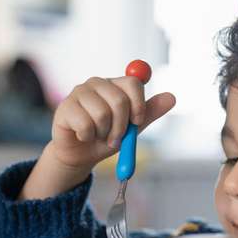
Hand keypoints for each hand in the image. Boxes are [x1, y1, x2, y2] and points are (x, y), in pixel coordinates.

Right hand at [49, 76, 175, 170]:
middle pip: (119, 100)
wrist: (81, 155)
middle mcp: (97, 83)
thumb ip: (150, 112)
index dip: (139, 105)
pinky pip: (85, 124)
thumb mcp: (132, 127)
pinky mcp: (65, 107)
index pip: (134, 82)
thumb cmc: (107, 138)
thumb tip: (172, 97)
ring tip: (99, 136)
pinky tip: (82, 135)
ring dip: (104, 133)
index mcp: (115, 84)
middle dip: (121, 126)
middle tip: (116, 138)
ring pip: (102, 114)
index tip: (137, 122)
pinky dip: (87, 136)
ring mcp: (79, 92)